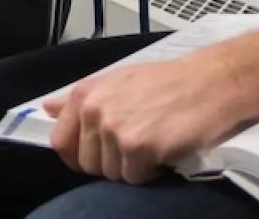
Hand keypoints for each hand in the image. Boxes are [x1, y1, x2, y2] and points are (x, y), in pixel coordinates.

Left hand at [44, 54, 249, 184]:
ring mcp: (115, 131)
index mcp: (84, 95)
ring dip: (131, 168)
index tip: (95, 157)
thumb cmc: (167, 81)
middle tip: (134, 149)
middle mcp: (94, 112)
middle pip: (87, 163)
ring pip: (110, 173)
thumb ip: (81, 98)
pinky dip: (150, 173)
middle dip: (109, 163)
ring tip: (152, 145)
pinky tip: (163, 152)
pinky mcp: (139, 148)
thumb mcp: (116, 79)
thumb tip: (47, 109)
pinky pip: (135, 178)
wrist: (212, 82)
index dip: (76, 156)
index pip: (60, 141)